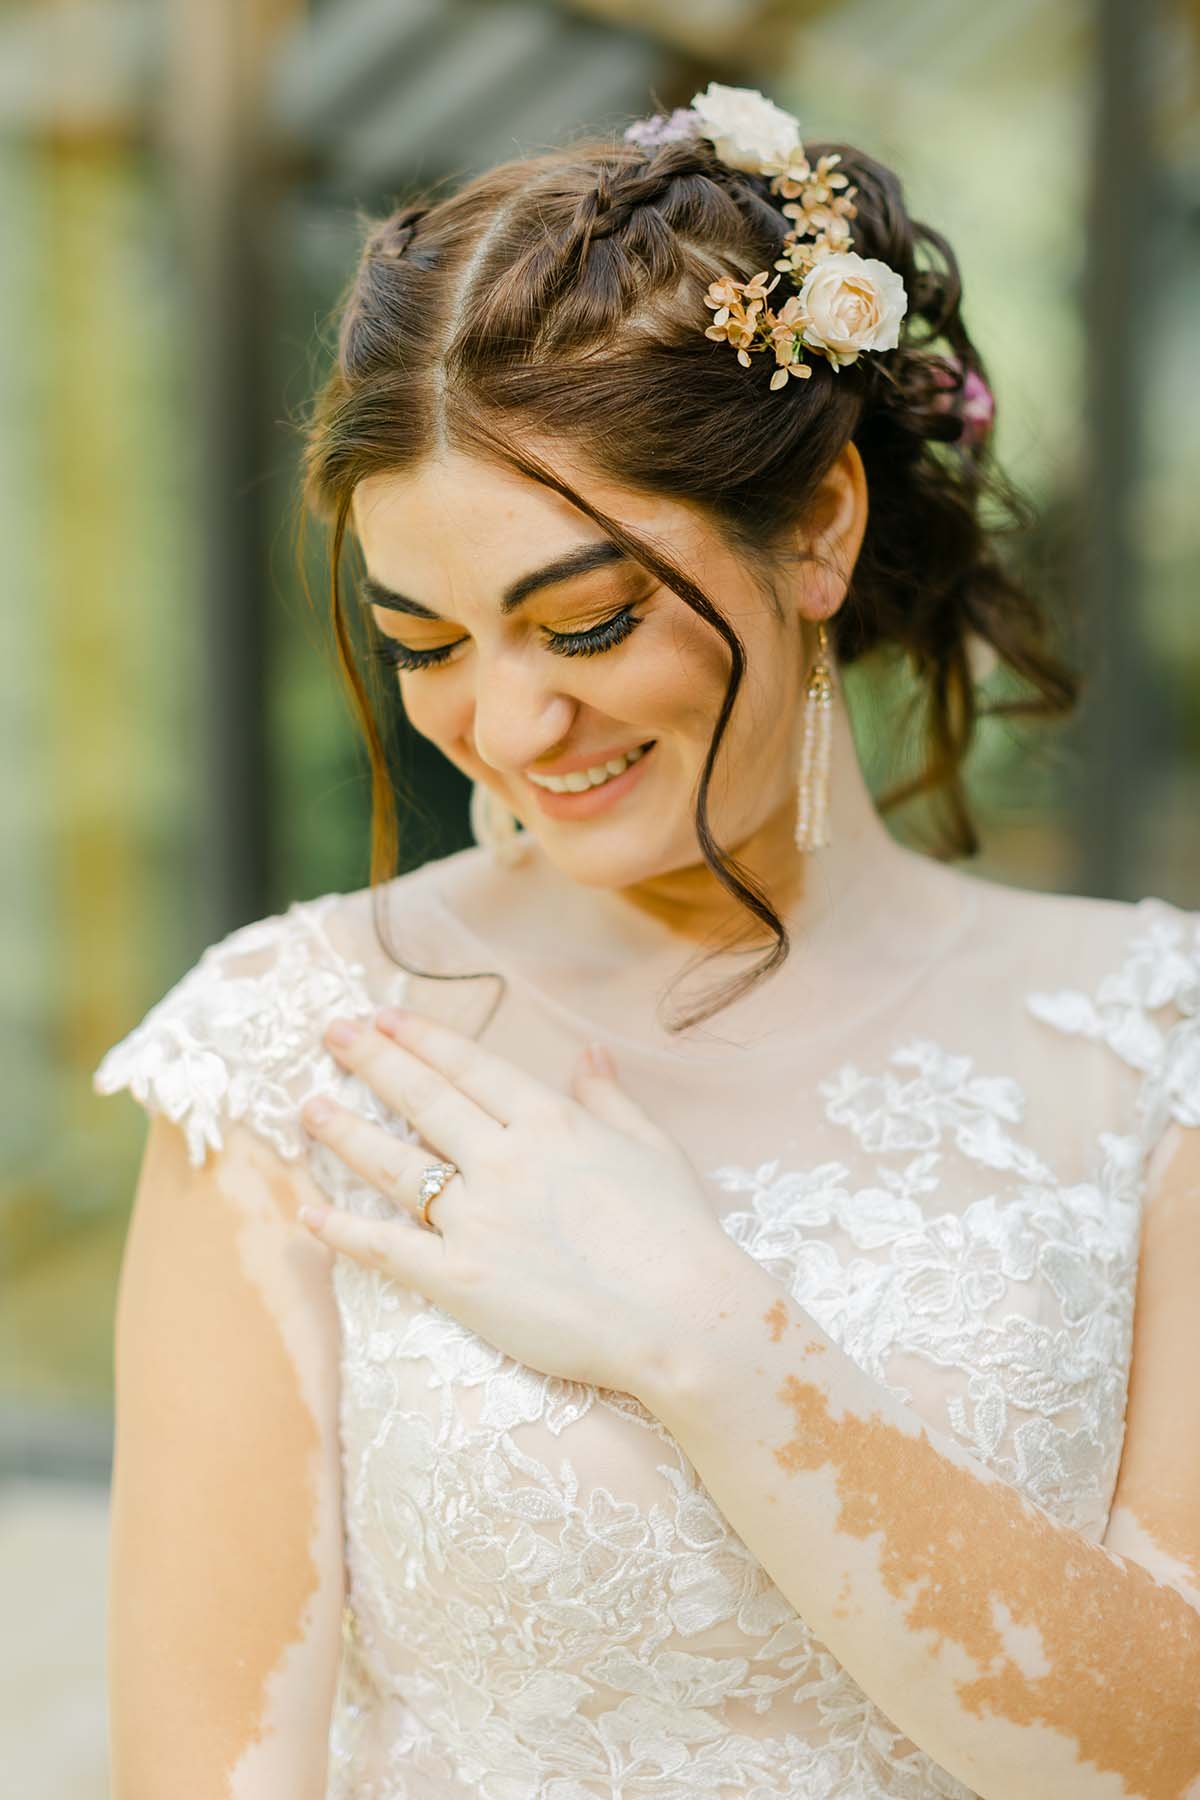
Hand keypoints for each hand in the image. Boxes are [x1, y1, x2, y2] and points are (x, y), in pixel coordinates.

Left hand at [296, 1007, 736, 1402]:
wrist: (681, 1316)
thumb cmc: (678, 1234)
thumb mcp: (651, 1148)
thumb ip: (610, 1100)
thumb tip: (588, 1056)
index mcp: (549, 1122)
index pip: (469, 1068)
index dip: (423, 1040)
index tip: (384, 1019)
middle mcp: (503, 1159)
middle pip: (422, 1101)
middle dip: (372, 1062)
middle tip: (331, 1036)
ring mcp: (476, 1219)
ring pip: (395, 1167)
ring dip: (346, 1133)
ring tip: (309, 1108)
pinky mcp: (460, 1280)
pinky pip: (389, 1250)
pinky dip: (345, 1232)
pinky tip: (311, 1215)